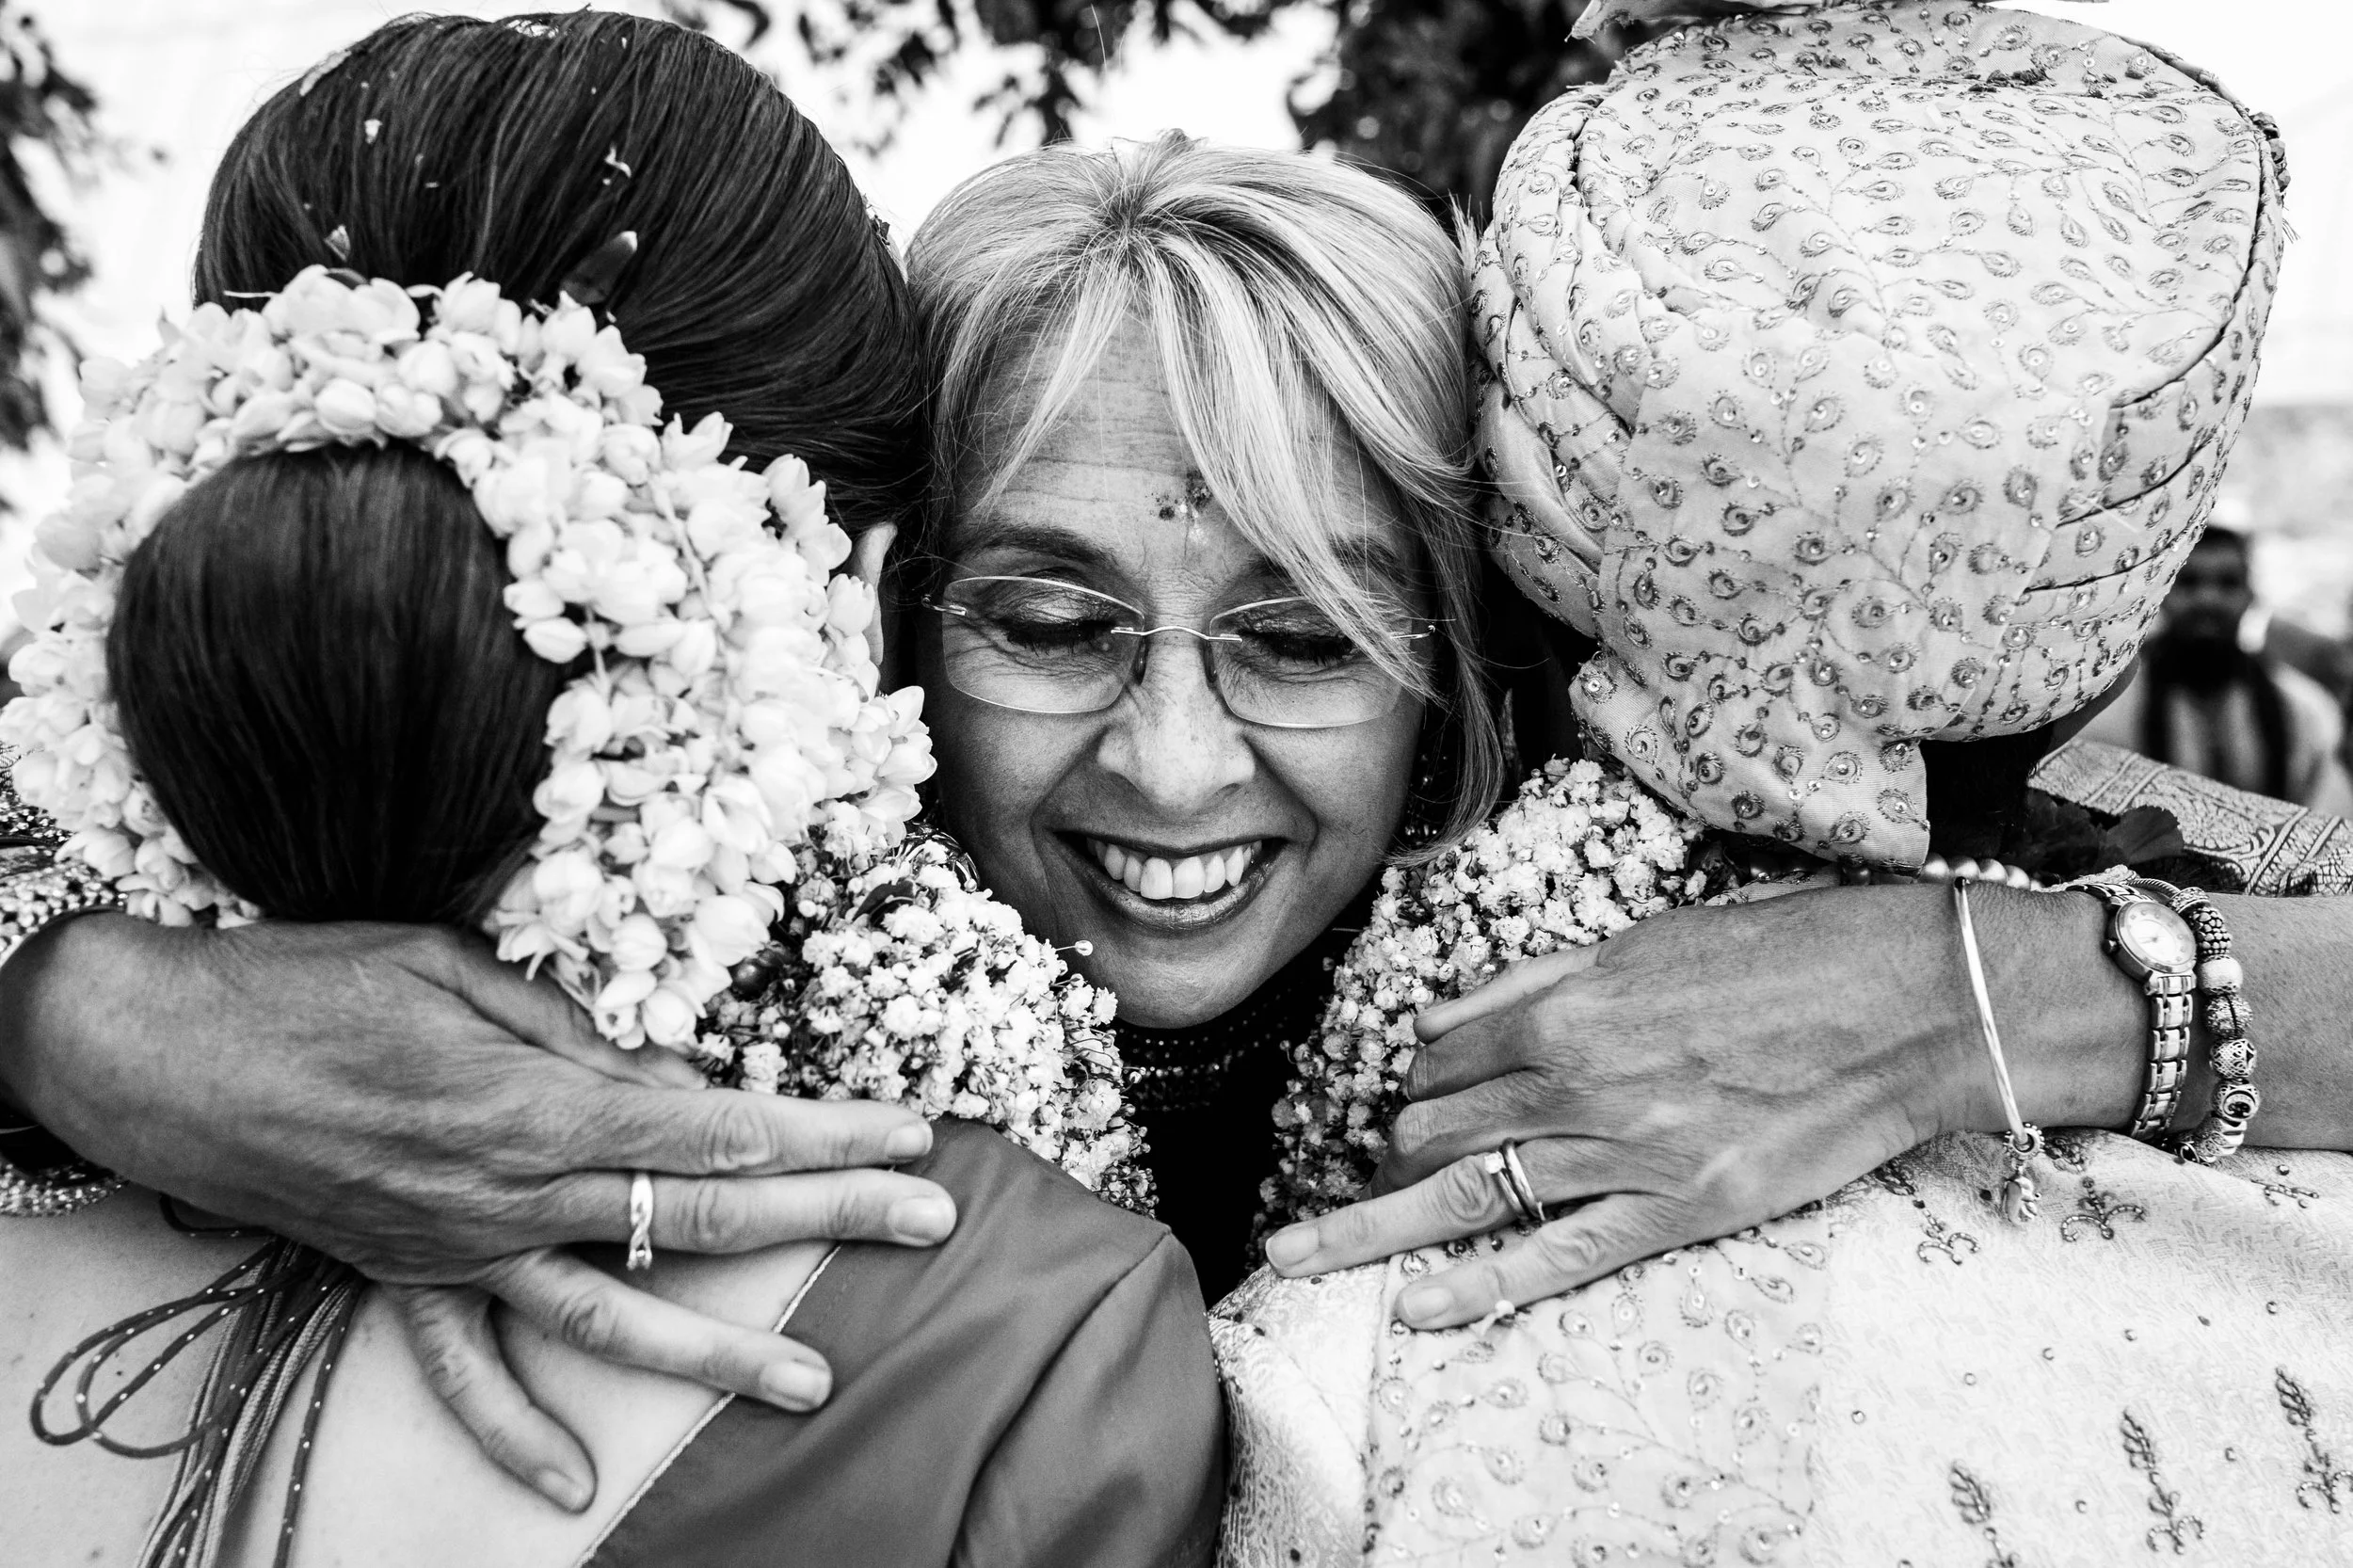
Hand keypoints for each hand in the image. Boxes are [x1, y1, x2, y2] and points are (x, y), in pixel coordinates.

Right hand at [0, 913, 957, 1505]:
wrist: (155, 1049)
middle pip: (700, 1213)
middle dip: (828, 1211)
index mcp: (535, 1101)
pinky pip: (463, 1372)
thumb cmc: (308, 980)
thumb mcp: (456, 970)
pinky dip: (511, 1433)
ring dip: (716, 1350)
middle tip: (931, 1217)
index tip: (911, 1130)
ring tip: (810, 1380)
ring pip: (610, 1315)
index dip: (824, 1128)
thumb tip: (671, 1076)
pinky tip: (565, 1488)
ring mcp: (459, 1250)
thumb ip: (574, 1033)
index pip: (717, 1124)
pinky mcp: (405, 1278)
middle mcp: (509, 1193)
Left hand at [1262, 882, 2138, 1328]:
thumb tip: (1440, 1019)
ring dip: (1374, 1226)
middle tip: (1346, 1185)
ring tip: (1297, 1255)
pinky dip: (1482, 1284)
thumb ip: (1535, 982)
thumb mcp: (1648, 938)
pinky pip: (1559, 1255)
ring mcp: (1624, 1152)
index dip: (1410, 1085)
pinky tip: (1417, 1306)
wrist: (1908, 1003)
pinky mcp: (1680, 1208)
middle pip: (1436, 1130)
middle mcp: (1576, 1080)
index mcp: (1564, 1006)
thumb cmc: (1785, 952)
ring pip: (1470, 1194)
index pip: (1441, 1059)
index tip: (1400, 1107)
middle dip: (1384, 1157)